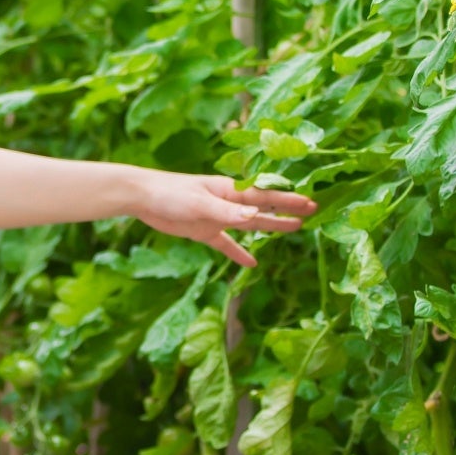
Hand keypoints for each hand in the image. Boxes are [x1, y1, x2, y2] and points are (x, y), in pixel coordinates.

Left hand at [133, 172, 314, 266]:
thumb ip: (227, 211)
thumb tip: (255, 215)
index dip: (287, 200)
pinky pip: (226, 244)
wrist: (144, 197)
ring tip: (294, 229)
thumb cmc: (171, 193)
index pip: (265, 196)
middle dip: (286, 210)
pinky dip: (238, 253)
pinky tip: (251, 264)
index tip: (310, 203)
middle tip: (312, 213)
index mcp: (229, 191)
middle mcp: (228, 202)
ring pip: (250, 224)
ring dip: (271, 226)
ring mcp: (217, 217)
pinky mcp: (204, 230)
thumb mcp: (200, 202)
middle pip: (263, 208)